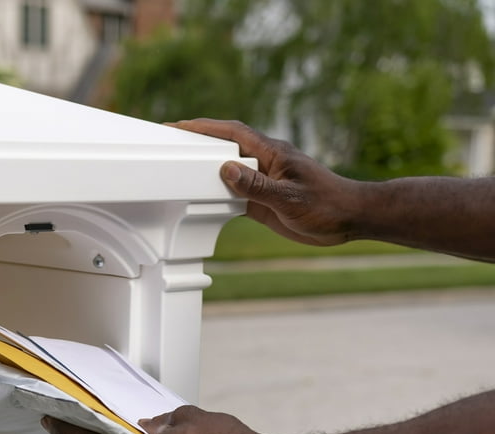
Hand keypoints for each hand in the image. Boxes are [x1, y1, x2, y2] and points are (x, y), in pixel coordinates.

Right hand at [171, 118, 362, 246]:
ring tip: (179, 168)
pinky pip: (235, 194)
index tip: (180, 126)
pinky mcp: (264, 201)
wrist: (348, 219)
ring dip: (206, 168)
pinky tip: (202, 200)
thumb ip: (257, 186)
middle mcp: (265, 164)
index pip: (232, 133)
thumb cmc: (326, 205)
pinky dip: (217, 195)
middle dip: (199, 142)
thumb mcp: (289, 198)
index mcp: (272, 154)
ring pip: (229, 171)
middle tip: (172, 142)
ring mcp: (264, 182)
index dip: (204, 128)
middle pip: (226, 147)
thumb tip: (226, 169)